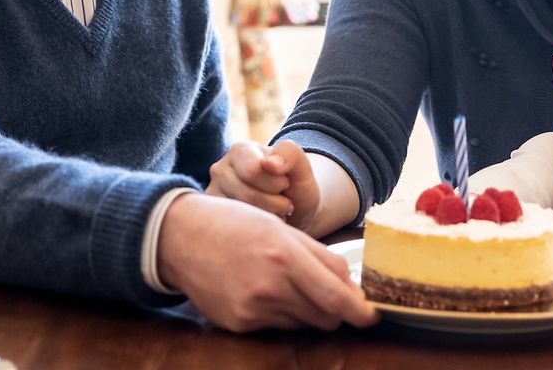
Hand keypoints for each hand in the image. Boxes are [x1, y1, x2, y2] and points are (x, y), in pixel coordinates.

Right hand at [156, 193, 377, 332]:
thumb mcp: (280, 228)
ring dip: (305, 309)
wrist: (180, 238)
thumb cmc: (233, 225)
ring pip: (302, 323)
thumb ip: (320, 256)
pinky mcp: (239, 324)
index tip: (372, 315)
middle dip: (334, 309)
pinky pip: (276, 326)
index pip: (337, 298)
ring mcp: (252, 310)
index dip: (361, 312)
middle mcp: (270, 287)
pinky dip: (279, 313)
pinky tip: (261, 290)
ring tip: (283, 283)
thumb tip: (352, 286)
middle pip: (325, 317)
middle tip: (328, 294)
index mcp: (285, 256)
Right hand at [207, 141, 321, 230]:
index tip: (285, 183)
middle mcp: (219, 170)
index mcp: (239, 151)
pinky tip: (262, 222)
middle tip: (283, 201)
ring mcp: (213, 195)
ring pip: (242, 214)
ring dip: (268, 217)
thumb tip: (268, 163)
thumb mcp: (302, 167)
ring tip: (274, 211)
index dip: (278, 183)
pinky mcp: (214, 218)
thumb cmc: (296, 187)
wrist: (295, 213)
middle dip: (275, 203)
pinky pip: (236, 229)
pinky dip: (256, 230)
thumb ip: (289, 154)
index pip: (253, 171)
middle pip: (247, 195)